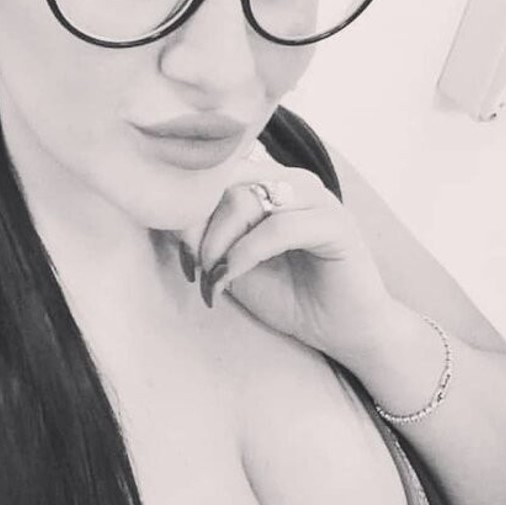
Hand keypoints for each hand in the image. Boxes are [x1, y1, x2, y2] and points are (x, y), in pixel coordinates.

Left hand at [179, 147, 400, 366]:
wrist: (342, 330)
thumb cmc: (287, 295)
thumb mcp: (231, 263)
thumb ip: (203, 237)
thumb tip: (163, 218)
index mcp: (268, 181)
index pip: (214, 174)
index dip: (186, 210)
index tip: (181, 256)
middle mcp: (291, 180)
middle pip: (223, 181)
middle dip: (197, 226)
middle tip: (193, 267)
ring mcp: (316, 197)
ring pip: (244, 200)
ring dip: (217, 242)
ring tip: (213, 276)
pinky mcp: (334, 223)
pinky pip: (277, 228)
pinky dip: (244, 255)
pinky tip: (230, 278)